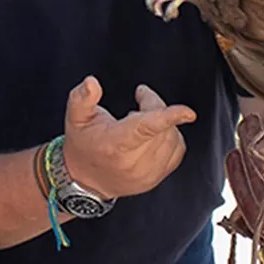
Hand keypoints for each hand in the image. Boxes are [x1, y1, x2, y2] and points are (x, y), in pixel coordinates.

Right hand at [62, 76, 195, 198]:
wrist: (85, 180)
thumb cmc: (83, 145)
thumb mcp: (75, 118)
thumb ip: (82, 97)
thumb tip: (91, 83)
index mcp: (115, 145)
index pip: (146, 128)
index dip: (168, 117)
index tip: (187, 112)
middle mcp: (133, 162)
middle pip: (162, 127)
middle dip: (155, 105)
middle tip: (141, 99)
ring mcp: (147, 174)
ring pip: (173, 138)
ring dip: (164, 122)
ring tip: (142, 118)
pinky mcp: (156, 178)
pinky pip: (178, 150)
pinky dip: (171, 136)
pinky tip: (154, 134)